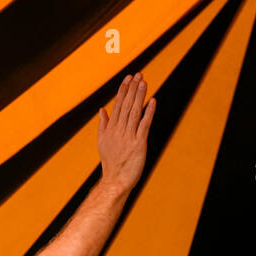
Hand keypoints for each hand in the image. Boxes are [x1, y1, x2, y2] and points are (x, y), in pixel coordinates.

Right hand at [97, 74, 154, 192]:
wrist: (115, 181)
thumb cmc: (110, 163)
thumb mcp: (102, 142)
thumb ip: (103, 124)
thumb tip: (102, 109)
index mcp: (110, 129)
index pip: (117, 105)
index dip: (123, 90)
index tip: (128, 78)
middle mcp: (119, 131)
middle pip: (126, 105)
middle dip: (132, 89)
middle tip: (138, 74)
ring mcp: (129, 137)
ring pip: (134, 112)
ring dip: (140, 96)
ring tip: (144, 82)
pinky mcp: (139, 144)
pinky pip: (144, 125)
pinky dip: (148, 112)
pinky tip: (152, 101)